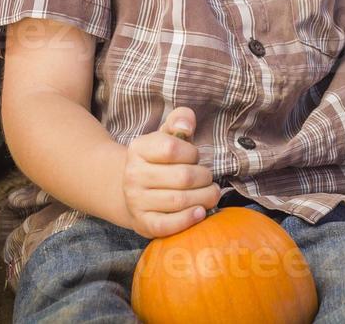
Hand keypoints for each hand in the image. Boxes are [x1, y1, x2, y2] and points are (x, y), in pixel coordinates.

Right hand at [121, 107, 221, 237]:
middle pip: (182, 177)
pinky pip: (167, 225)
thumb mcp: (167, 134)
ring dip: (204, 197)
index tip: (195, 157)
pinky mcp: (143, 224)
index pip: (172, 148)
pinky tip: (201, 212)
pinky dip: (188, 220)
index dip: (192, 153)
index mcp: (138, 148)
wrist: (135, 190)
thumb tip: (186, 127)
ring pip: (179, 200)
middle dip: (204, 178)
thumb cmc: (160, 160)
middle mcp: (133, 175)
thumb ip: (180, 120)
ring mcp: (136, 201)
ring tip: (210, 194)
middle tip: (208, 179)